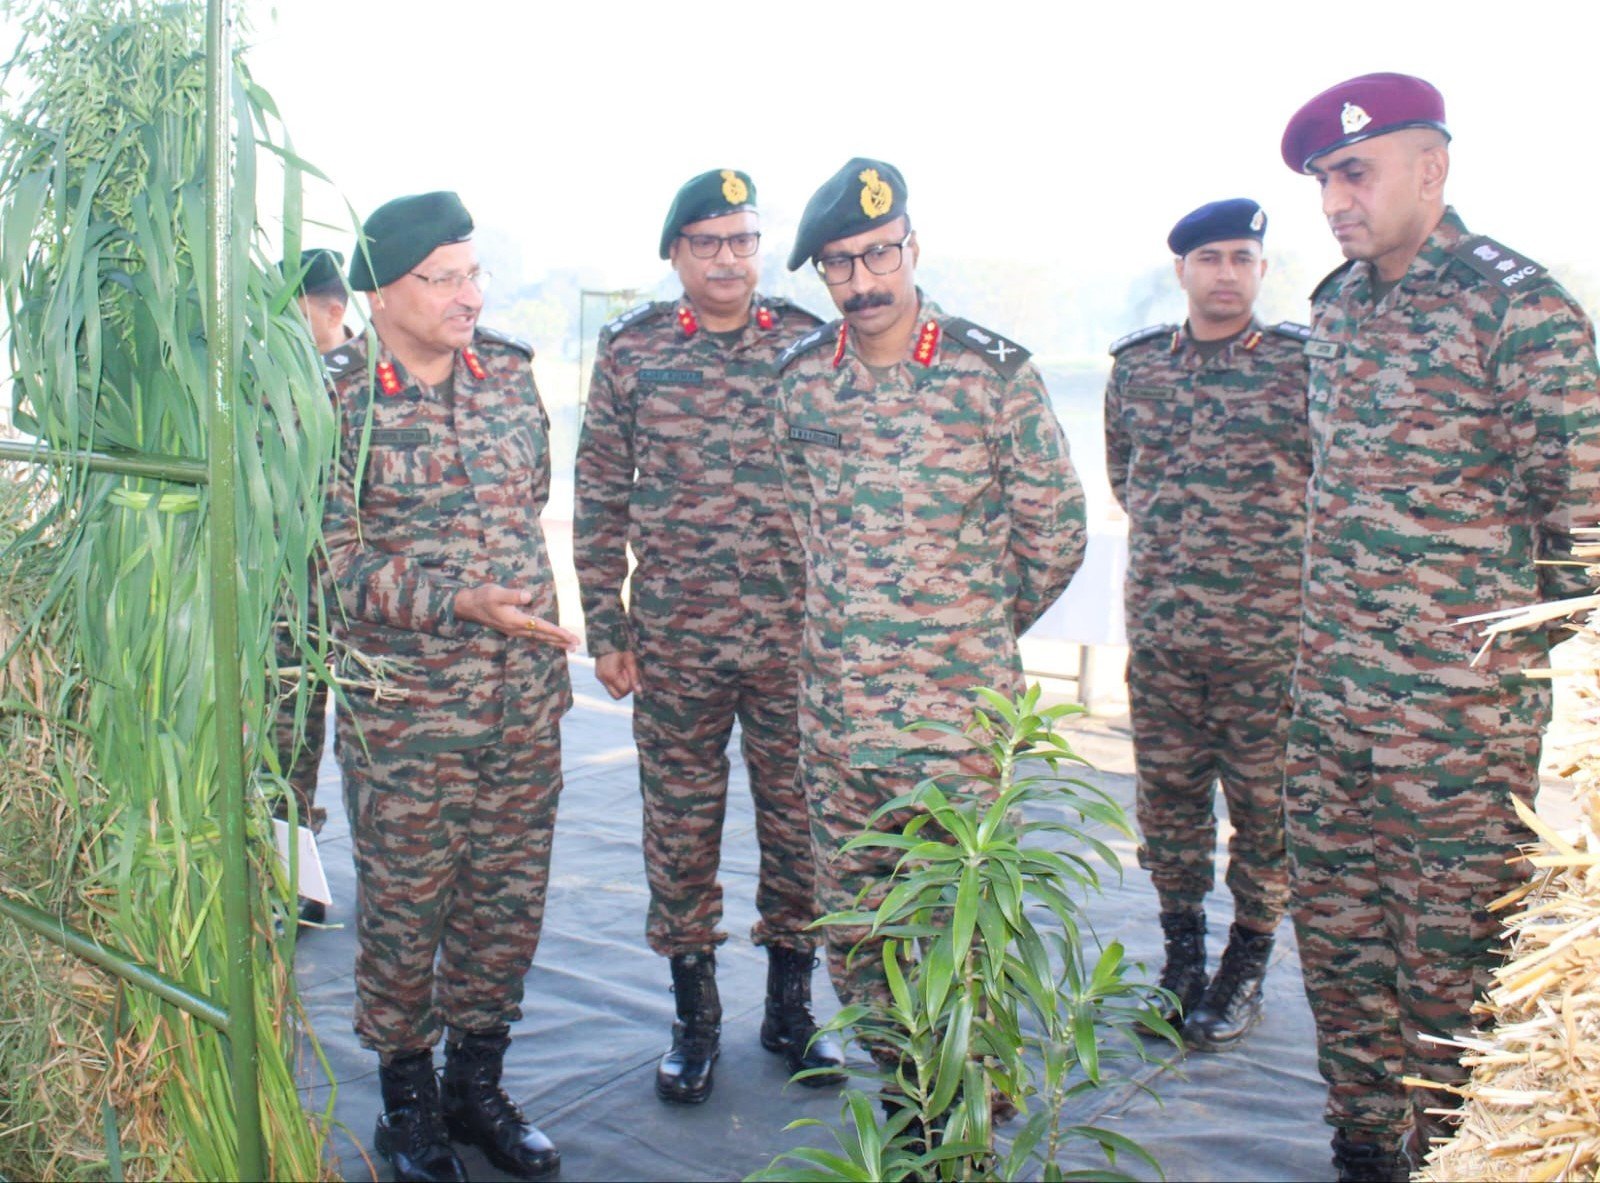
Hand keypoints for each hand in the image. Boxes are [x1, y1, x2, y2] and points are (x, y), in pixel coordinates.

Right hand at [453, 584, 579, 650]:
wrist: (469, 606)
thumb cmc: (483, 597)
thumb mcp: (496, 593)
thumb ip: (512, 595)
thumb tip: (528, 596)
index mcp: (516, 621)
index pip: (542, 627)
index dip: (558, 632)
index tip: (571, 636)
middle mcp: (518, 629)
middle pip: (544, 636)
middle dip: (560, 640)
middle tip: (577, 645)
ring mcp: (515, 630)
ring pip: (539, 638)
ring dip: (554, 641)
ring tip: (569, 646)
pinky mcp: (513, 628)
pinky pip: (534, 635)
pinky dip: (545, 638)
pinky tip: (551, 640)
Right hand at [594, 650, 639, 699]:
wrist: (606, 635)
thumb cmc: (620, 646)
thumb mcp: (630, 659)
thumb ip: (634, 676)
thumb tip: (639, 692)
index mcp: (610, 674)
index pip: (624, 691)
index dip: (631, 685)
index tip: (631, 673)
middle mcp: (602, 678)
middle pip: (617, 696)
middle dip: (625, 689)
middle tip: (628, 674)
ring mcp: (599, 676)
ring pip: (612, 691)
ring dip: (620, 685)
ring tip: (623, 670)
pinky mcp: (598, 674)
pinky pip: (609, 684)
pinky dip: (615, 680)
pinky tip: (618, 669)